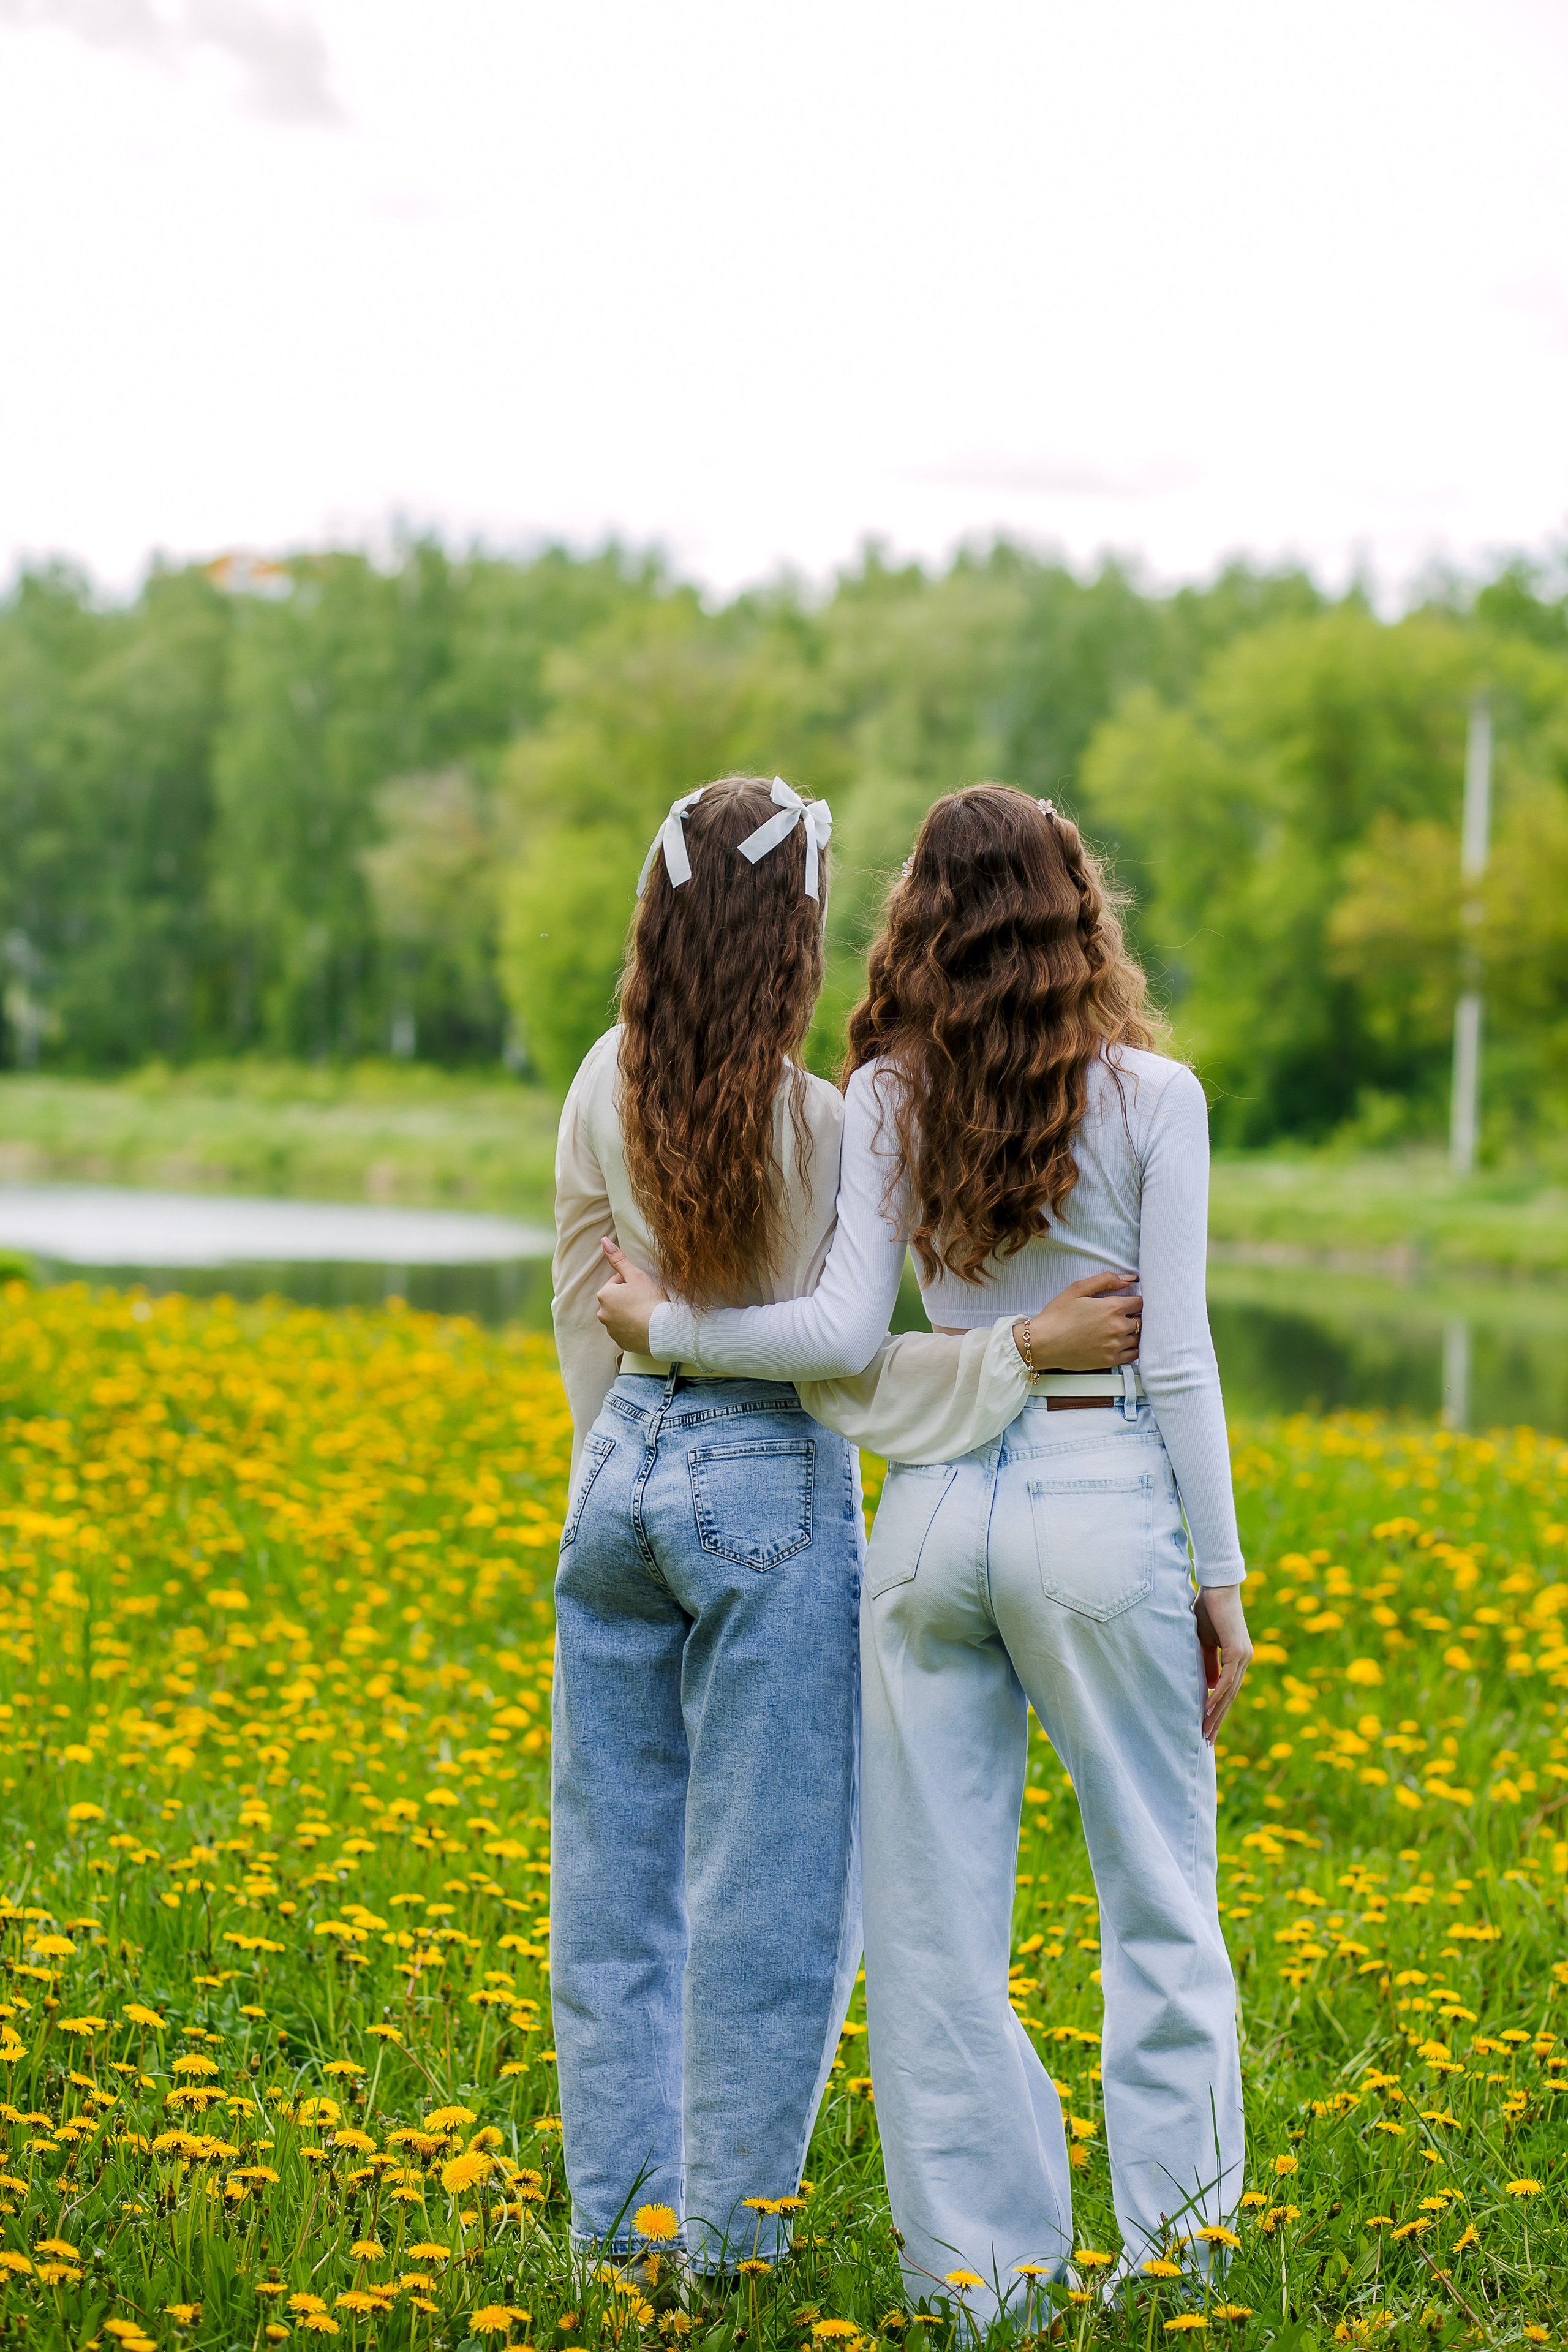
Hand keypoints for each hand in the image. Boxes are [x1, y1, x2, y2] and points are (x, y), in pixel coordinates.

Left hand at [595, 1237, 669, 1353]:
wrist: (663, 1331)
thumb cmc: (650, 1300)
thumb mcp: (636, 1275)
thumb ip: (618, 1259)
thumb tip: (604, 1241)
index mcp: (604, 1295)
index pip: (618, 1281)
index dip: (633, 1282)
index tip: (644, 1288)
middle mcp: (603, 1314)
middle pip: (618, 1299)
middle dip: (629, 1298)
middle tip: (646, 1300)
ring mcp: (612, 1330)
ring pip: (622, 1315)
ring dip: (631, 1313)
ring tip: (647, 1313)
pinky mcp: (621, 1343)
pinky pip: (627, 1331)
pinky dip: (634, 1328)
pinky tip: (646, 1325)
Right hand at [1015, 1272, 1140, 1371]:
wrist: (1042, 1343)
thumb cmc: (1057, 1316)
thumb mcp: (1078, 1289)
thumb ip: (1105, 1280)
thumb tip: (1129, 1279)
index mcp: (1112, 1307)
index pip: (1140, 1302)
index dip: (1136, 1300)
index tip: (1130, 1302)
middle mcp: (1118, 1327)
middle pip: (1142, 1320)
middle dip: (1136, 1316)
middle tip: (1125, 1315)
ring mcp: (1115, 1346)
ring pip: (1139, 1338)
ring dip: (1134, 1332)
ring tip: (1122, 1330)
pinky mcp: (1110, 1361)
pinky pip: (1133, 1355)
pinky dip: (1132, 1348)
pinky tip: (1123, 1344)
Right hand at [1194, 1584, 1251, 1744]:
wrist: (1216, 1586)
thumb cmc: (1207, 1609)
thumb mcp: (1203, 1641)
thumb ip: (1208, 1663)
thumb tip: (1209, 1687)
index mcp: (1237, 1658)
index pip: (1228, 1691)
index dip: (1218, 1711)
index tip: (1207, 1728)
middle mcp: (1244, 1660)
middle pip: (1231, 1697)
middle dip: (1218, 1720)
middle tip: (1207, 1740)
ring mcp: (1243, 1656)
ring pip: (1229, 1692)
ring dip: (1216, 1713)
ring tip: (1205, 1731)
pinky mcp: (1237, 1650)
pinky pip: (1227, 1679)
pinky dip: (1217, 1695)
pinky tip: (1208, 1709)